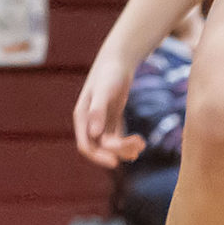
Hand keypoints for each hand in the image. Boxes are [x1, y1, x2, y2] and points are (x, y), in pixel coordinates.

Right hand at [74, 49, 142, 168]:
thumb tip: (94, 134)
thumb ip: (98, 111)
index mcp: (82, 118)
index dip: (98, 157)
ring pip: (110, 145)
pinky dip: (127, 143)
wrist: (118, 61)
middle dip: (117, 151)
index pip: (86, 146)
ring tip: (141, 145)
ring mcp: (100, 122)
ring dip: (124, 148)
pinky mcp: (111, 119)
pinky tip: (140, 144)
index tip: (115, 162)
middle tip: (136, 149)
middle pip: (100, 148)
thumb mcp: (104, 91)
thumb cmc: (109, 74)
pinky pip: (117, 138)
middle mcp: (89, 123)